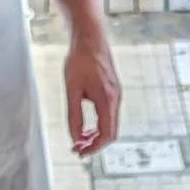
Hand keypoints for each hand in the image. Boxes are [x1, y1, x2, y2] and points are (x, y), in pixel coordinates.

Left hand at [65, 26, 121, 156]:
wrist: (90, 37)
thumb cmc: (79, 60)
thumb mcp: (72, 90)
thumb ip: (74, 116)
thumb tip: (75, 137)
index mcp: (107, 101)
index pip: (106, 135)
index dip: (93, 148)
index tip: (79, 152)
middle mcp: (116, 100)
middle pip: (110, 134)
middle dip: (95, 145)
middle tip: (78, 149)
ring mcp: (116, 96)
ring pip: (111, 126)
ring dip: (96, 136)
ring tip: (80, 140)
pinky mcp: (114, 92)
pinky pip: (109, 116)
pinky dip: (99, 126)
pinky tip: (87, 127)